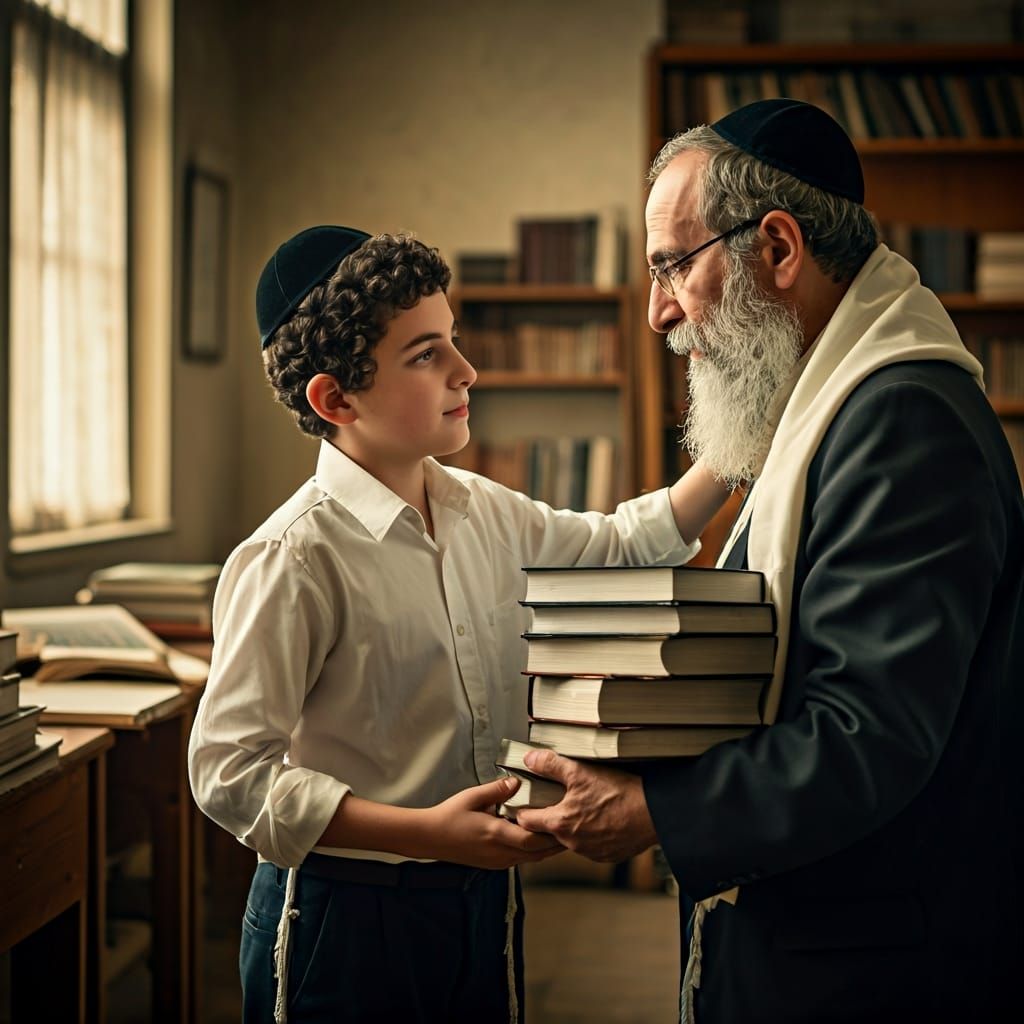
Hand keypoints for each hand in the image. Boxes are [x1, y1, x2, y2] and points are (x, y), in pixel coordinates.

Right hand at [421, 776, 564, 869]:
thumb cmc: (449, 815)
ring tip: (561, 833)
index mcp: (496, 834)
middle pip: (537, 853)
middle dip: (556, 843)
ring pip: (531, 858)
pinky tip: (538, 839)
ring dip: (546, 848)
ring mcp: (497, 861)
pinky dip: (534, 851)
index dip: (551, 834)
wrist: (430, 837)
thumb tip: (516, 782)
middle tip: (572, 829)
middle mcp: (500, 853)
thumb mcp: (472, 796)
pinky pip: (521, 859)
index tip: (565, 821)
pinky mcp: (495, 864)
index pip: (532, 840)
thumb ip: (496, 790)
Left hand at [513, 749, 657, 862]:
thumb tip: (530, 759)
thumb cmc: (619, 793)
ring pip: (570, 840)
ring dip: (571, 827)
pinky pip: (590, 846)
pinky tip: (600, 818)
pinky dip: (591, 835)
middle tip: (554, 801)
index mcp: (560, 823)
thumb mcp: (580, 772)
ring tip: (582, 807)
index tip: (526, 801)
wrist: (653, 813)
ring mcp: (590, 852)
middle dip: (547, 818)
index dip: (523, 809)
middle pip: (548, 832)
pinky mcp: (607, 856)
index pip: (526, 822)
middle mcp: (572, 843)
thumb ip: (551, 765)